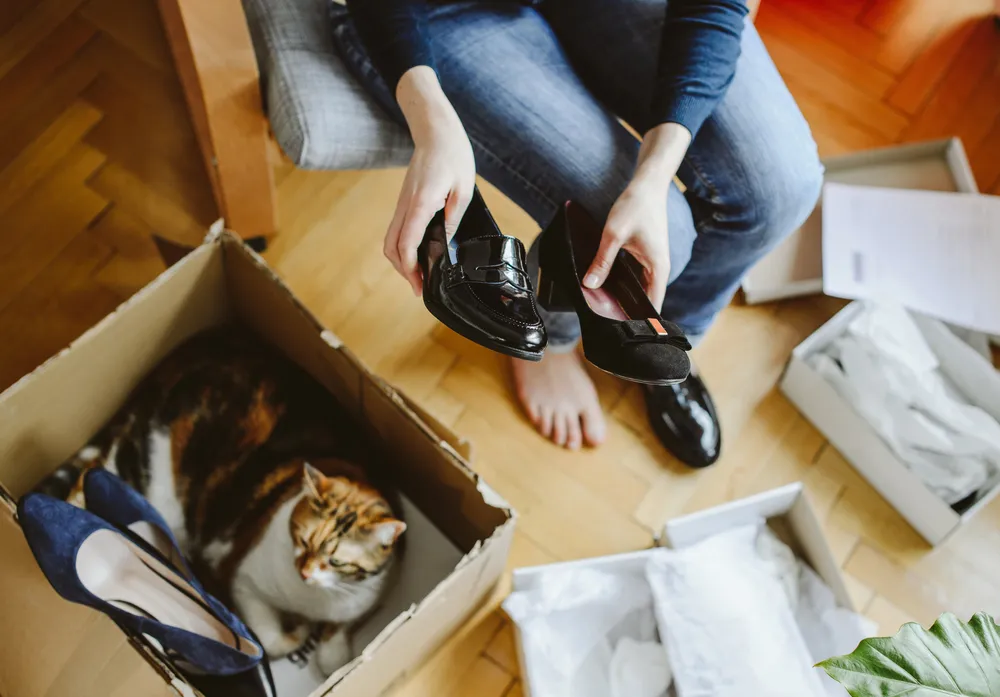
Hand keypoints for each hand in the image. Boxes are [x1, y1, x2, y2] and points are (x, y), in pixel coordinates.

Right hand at [387, 67, 475, 295]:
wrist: (435, 131)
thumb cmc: (452, 155)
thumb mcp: (463, 189)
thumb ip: (453, 218)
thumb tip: (447, 243)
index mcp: (421, 204)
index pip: (406, 243)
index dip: (411, 268)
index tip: (421, 284)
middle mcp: (405, 206)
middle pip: (391, 247)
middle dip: (403, 270)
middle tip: (420, 286)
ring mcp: (402, 203)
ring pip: (390, 240)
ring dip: (400, 260)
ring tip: (419, 274)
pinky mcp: (404, 201)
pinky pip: (396, 229)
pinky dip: (402, 247)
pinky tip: (418, 253)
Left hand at [583, 123, 691, 309]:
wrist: (648, 184)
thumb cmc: (635, 206)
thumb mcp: (614, 235)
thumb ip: (602, 261)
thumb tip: (590, 285)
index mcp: (658, 268)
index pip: (652, 304)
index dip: (638, 319)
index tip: (623, 331)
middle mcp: (659, 268)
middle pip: (646, 299)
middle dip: (628, 310)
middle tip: (608, 323)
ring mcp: (654, 262)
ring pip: (640, 288)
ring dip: (626, 297)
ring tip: (606, 309)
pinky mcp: (648, 256)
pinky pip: (637, 277)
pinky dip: (625, 283)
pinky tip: (608, 287)